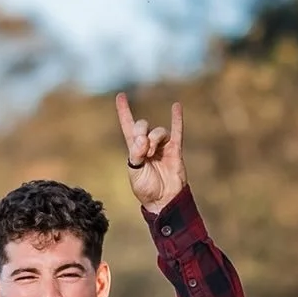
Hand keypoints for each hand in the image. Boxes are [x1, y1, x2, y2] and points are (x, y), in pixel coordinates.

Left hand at [115, 92, 185, 213]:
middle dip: (141, 132)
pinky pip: (177, 131)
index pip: (127, 126)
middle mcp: (147, 145)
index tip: (121, 96)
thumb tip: (143, 138)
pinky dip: (176, 119)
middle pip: (142, 125)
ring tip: (153, 154)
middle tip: (143, 149)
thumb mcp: (135, 173)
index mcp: (134, 150)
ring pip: (158, 131)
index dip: (124, 111)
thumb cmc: (146, 190)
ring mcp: (162, 147)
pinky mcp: (175, 151)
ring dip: (154, 139)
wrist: (163, 201)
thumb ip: (136, 154)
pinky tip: (176, 106)